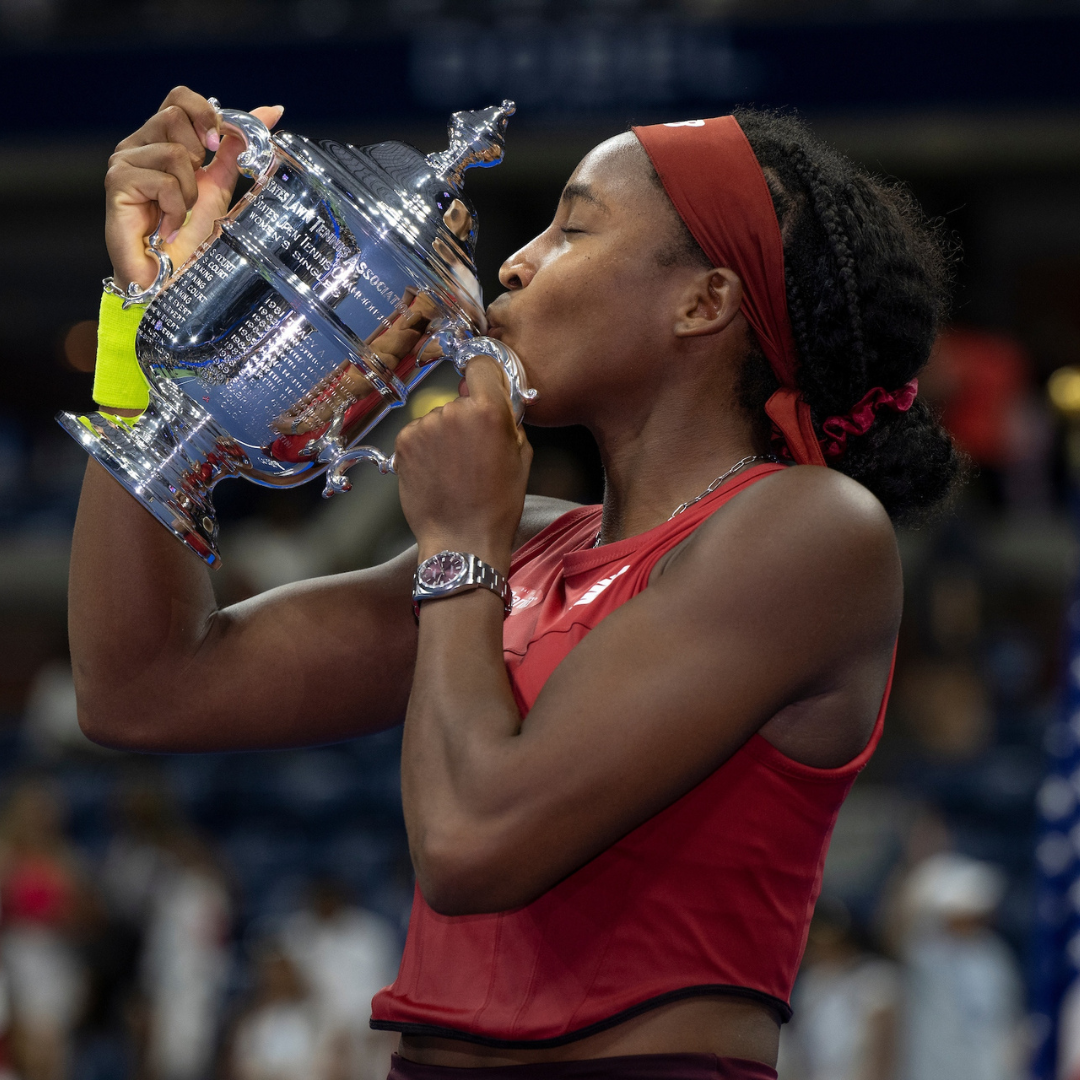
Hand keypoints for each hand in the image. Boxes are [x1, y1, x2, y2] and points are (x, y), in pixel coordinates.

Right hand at [105, 86, 282, 290]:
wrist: (170, 277)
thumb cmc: (191, 237)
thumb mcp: (220, 185)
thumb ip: (237, 148)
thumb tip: (271, 111)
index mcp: (160, 140)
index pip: (179, 97)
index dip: (204, 113)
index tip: (217, 144)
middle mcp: (138, 145)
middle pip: (174, 115)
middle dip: (197, 156)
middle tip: (191, 191)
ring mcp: (124, 162)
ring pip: (174, 152)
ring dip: (189, 191)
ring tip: (179, 215)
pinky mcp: (117, 183)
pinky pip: (163, 181)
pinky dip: (175, 209)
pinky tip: (167, 228)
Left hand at [395, 356, 531, 572]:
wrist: (461, 540)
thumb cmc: (497, 505)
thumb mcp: (522, 457)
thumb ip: (509, 420)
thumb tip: (497, 399)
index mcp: (488, 410)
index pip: (481, 364)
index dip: (484, 375)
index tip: (483, 384)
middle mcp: (453, 411)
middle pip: (460, 400)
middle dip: (466, 419)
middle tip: (474, 452)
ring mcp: (425, 426)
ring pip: (438, 418)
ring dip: (444, 436)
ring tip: (454, 470)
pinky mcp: (404, 442)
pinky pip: (419, 434)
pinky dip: (425, 449)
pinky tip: (437, 473)